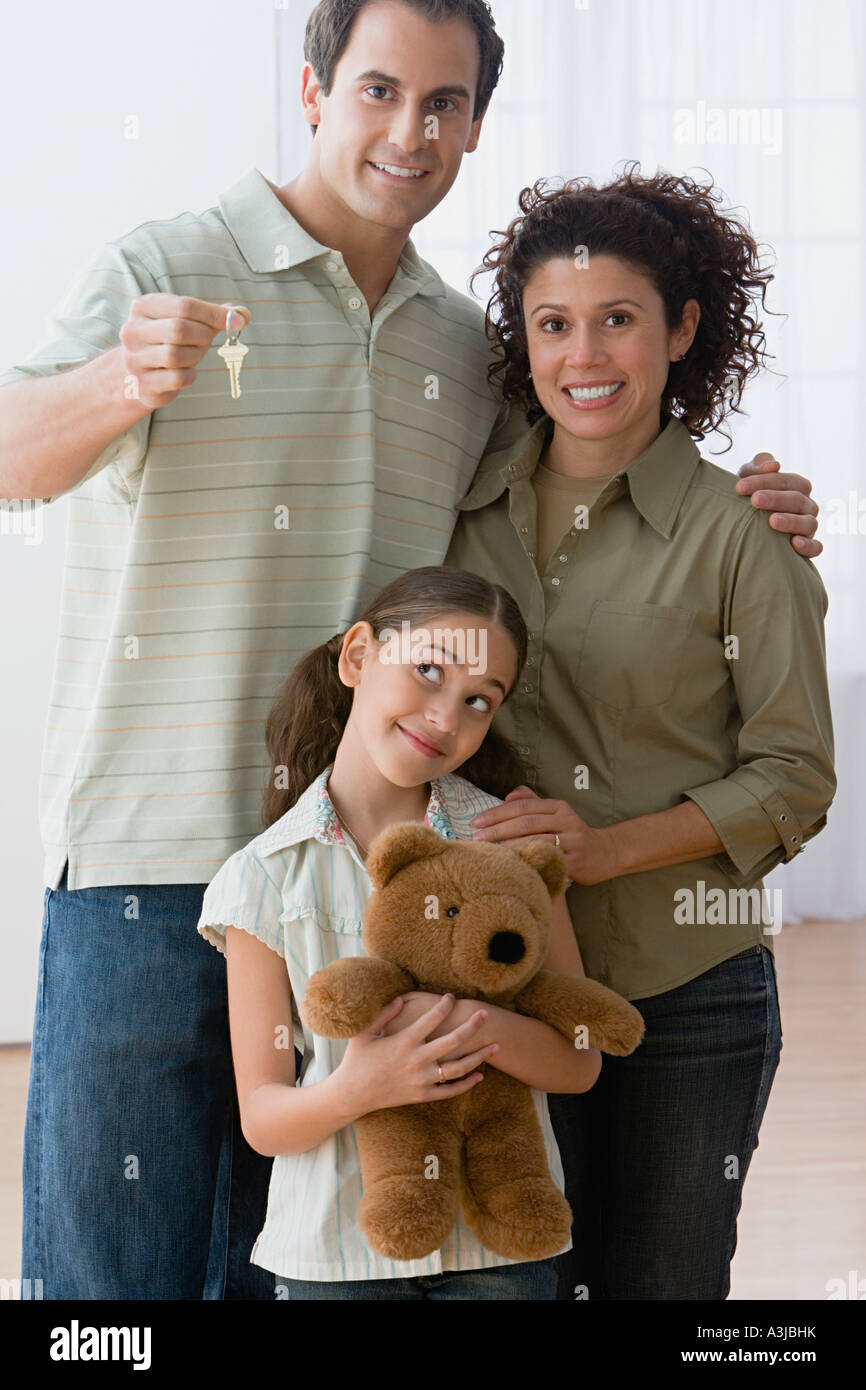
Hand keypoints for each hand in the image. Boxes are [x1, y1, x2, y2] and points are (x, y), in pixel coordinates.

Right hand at [118, 295, 250, 409]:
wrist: (139, 374)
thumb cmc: (169, 341)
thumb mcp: (187, 322)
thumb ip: (213, 316)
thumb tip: (242, 314)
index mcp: (143, 306)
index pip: (184, 306)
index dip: (214, 314)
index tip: (237, 321)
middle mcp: (132, 331)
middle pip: (178, 329)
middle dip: (203, 335)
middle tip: (208, 340)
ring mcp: (134, 358)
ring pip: (176, 355)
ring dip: (195, 356)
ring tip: (194, 355)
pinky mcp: (142, 383)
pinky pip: (177, 378)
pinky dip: (190, 375)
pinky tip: (187, 371)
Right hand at [334, 993, 497, 1114]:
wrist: (352, 1094)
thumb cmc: (357, 1060)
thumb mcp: (365, 1033)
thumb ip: (384, 1014)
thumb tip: (403, 999)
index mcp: (403, 1042)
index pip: (432, 1019)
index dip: (445, 1005)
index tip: (452, 997)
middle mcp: (416, 1060)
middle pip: (454, 1041)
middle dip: (473, 1026)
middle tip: (486, 1014)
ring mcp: (421, 1080)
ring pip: (458, 1068)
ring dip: (479, 1056)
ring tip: (495, 1047)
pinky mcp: (422, 1095)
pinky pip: (450, 1091)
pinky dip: (467, 1084)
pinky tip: (480, 1074)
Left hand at [471, 785, 617, 885]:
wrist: (605, 853)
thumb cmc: (572, 833)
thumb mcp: (556, 813)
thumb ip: (532, 801)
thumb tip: (507, 797)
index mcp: (558, 806)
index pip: (523, 806)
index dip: (498, 813)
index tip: (476, 821)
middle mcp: (566, 820)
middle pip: (526, 822)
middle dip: (497, 829)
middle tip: (476, 837)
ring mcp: (572, 841)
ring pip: (534, 841)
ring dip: (507, 846)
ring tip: (487, 851)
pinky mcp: (574, 861)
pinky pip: (545, 860)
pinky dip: (526, 861)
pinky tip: (510, 864)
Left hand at [736, 452, 820, 557]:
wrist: (746, 523)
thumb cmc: (750, 495)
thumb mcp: (749, 477)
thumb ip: (758, 466)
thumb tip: (774, 465)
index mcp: (797, 486)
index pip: (787, 481)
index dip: (764, 481)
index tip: (740, 487)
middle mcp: (807, 506)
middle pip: (798, 500)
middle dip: (776, 499)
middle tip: (755, 500)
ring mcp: (809, 527)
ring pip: (809, 523)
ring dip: (792, 522)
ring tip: (773, 521)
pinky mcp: (809, 547)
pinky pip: (816, 548)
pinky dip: (809, 546)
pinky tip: (794, 543)